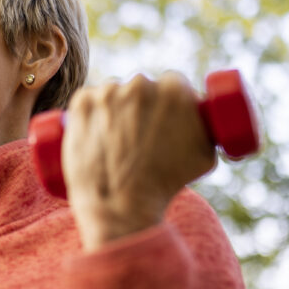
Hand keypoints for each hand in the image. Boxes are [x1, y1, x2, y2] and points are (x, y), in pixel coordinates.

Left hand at [63, 72, 216, 249]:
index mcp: (175, 89)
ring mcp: (107, 92)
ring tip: (115, 140)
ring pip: (112, 93)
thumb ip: (208, 129)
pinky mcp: (81, 104)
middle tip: (138, 132)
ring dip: (114, 107)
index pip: (172, 83)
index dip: (167, 99)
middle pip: (141, 87)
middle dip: (141, 104)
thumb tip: (207, 118)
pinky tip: (93, 131)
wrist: (121, 205)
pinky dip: (89, 111)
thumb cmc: (166, 184)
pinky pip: (86, 99)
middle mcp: (140, 84)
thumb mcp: (205, 155)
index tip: (162, 115)